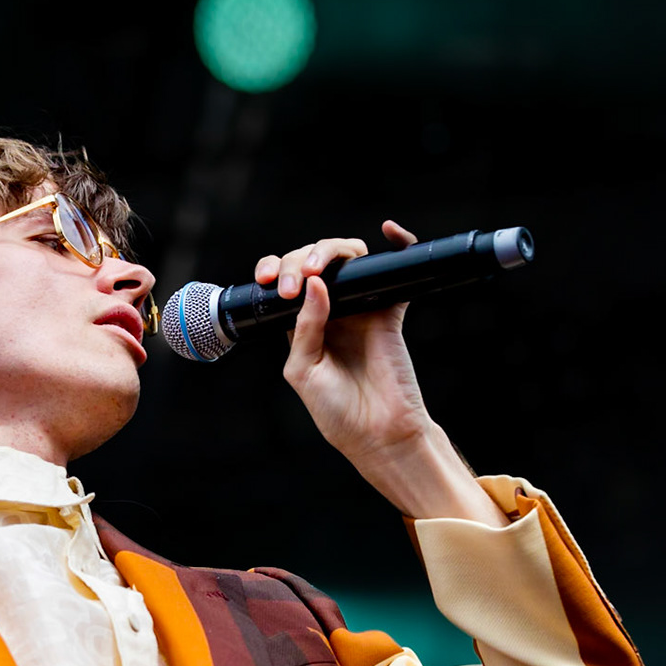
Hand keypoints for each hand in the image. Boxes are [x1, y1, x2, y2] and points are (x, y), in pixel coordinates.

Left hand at [262, 222, 509, 526]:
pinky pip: (396, 270)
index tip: (267, 278)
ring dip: (330, 250)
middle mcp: (332, 310)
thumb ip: (305, 328)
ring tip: (317, 269)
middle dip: (297, 261)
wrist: (378, 433)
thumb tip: (314, 284)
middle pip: (314, 263)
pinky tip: (390, 232)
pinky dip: (398, 245)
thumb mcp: (303, 370)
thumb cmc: (337, 410)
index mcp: (303, 324)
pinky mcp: (390, 310)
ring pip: (349, 259)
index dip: (275, 270)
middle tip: (293, 283)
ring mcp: (361, 307)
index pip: (287, 283)